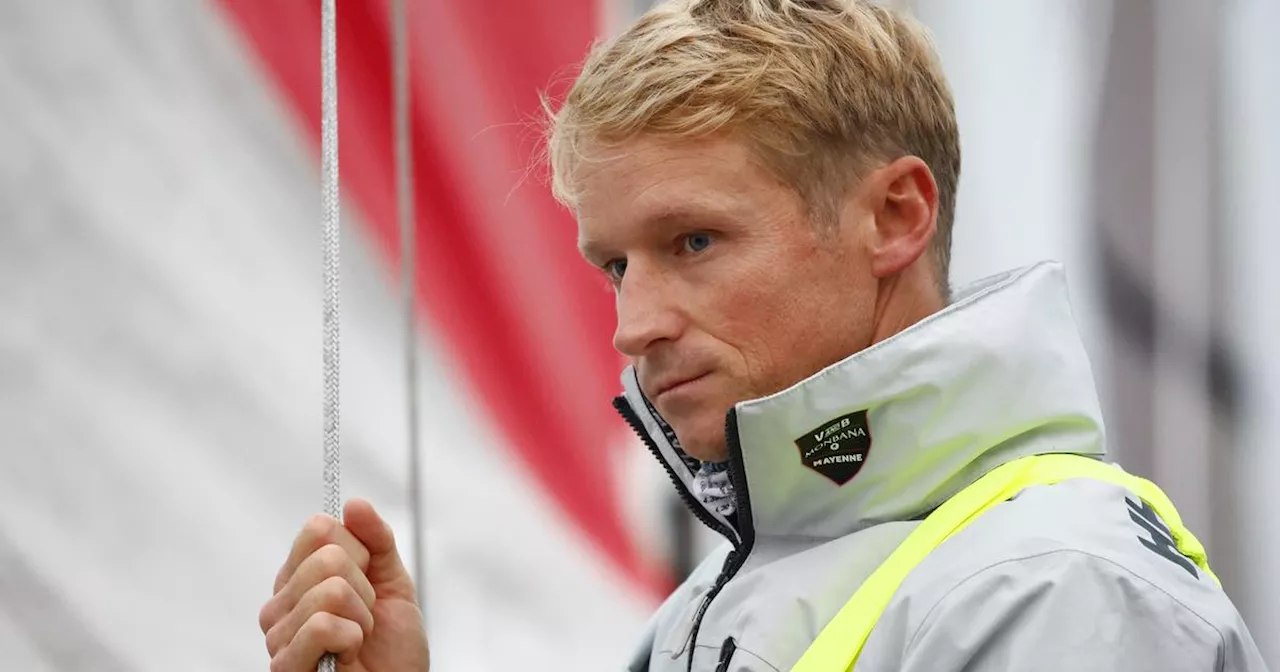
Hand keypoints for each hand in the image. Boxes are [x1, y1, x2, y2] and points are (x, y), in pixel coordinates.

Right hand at [259, 499, 428, 670]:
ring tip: (358, 639)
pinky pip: (322, 625)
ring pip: (330, 590)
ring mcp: (278, 635)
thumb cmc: (392, 647)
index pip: (318, 528)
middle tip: (366, 617)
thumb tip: (354, 503)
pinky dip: (351, 638)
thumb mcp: (393, 582)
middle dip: (365, 588)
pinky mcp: (285, 665)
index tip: (368, 580)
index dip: (359, 551)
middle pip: (327, 557)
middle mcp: (280, 602)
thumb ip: (377, 541)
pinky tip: (347, 655)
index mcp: (299, 577)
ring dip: (362, 618)